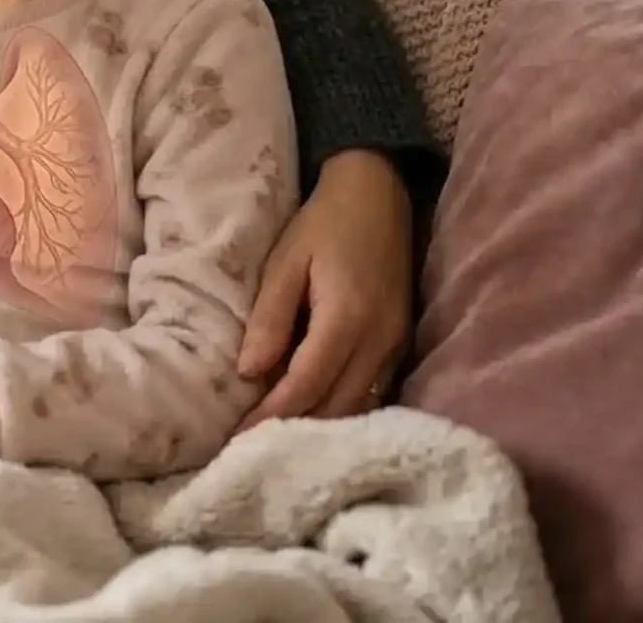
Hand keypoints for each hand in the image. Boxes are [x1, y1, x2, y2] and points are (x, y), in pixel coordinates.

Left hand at [235, 149, 414, 429]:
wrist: (378, 194)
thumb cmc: (323, 223)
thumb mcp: (285, 261)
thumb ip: (270, 317)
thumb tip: (249, 373)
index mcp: (347, 317)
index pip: (307, 385)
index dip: (273, 415)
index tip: (241, 437)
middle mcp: (379, 339)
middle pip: (337, 405)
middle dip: (296, 430)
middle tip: (256, 449)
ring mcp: (397, 343)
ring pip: (359, 404)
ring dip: (322, 426)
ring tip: (282, 440)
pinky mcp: (402, 343)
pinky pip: (374, 390)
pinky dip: (344, 408)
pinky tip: (317, 416)